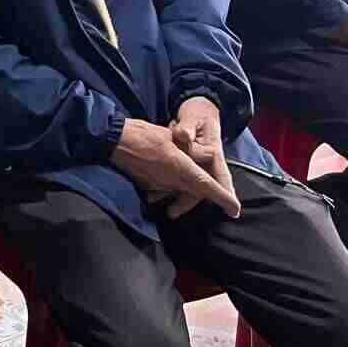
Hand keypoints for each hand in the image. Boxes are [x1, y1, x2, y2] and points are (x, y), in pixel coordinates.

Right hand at [111, 117, 241, 218]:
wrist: (113, 141)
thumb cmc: (143, 135)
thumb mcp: (171, 137)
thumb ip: (191, 149)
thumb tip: (210, 157)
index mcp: (180, 168)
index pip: (206, 186)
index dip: (223, 199)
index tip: (234, 210)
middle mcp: (171, 181)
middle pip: (196, 192)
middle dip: (210, 196)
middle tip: (225, 202)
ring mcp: (159, 186)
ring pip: (181, 191)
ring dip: (188, 190)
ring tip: (191, 182)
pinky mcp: (149, 187)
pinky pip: (166, 189)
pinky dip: (172, 186)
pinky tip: (168, 175)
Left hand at [165, 97, 234, 219]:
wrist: (197, 108)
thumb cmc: (198, 113)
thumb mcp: (193, 117)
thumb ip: (187, 127)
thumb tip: (183, 135)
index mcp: (213, 153)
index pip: (219, 176)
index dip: (224, 193)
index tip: (234, 209)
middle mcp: (206, 162)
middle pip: (200, 186)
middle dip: (187, 201)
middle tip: (171, 212)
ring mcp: (195, 164)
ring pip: (187, 185)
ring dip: (172, 194)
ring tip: (153, 200)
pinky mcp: (184, 163)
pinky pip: (177, 178)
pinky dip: (165, 184)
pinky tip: (150, 190)